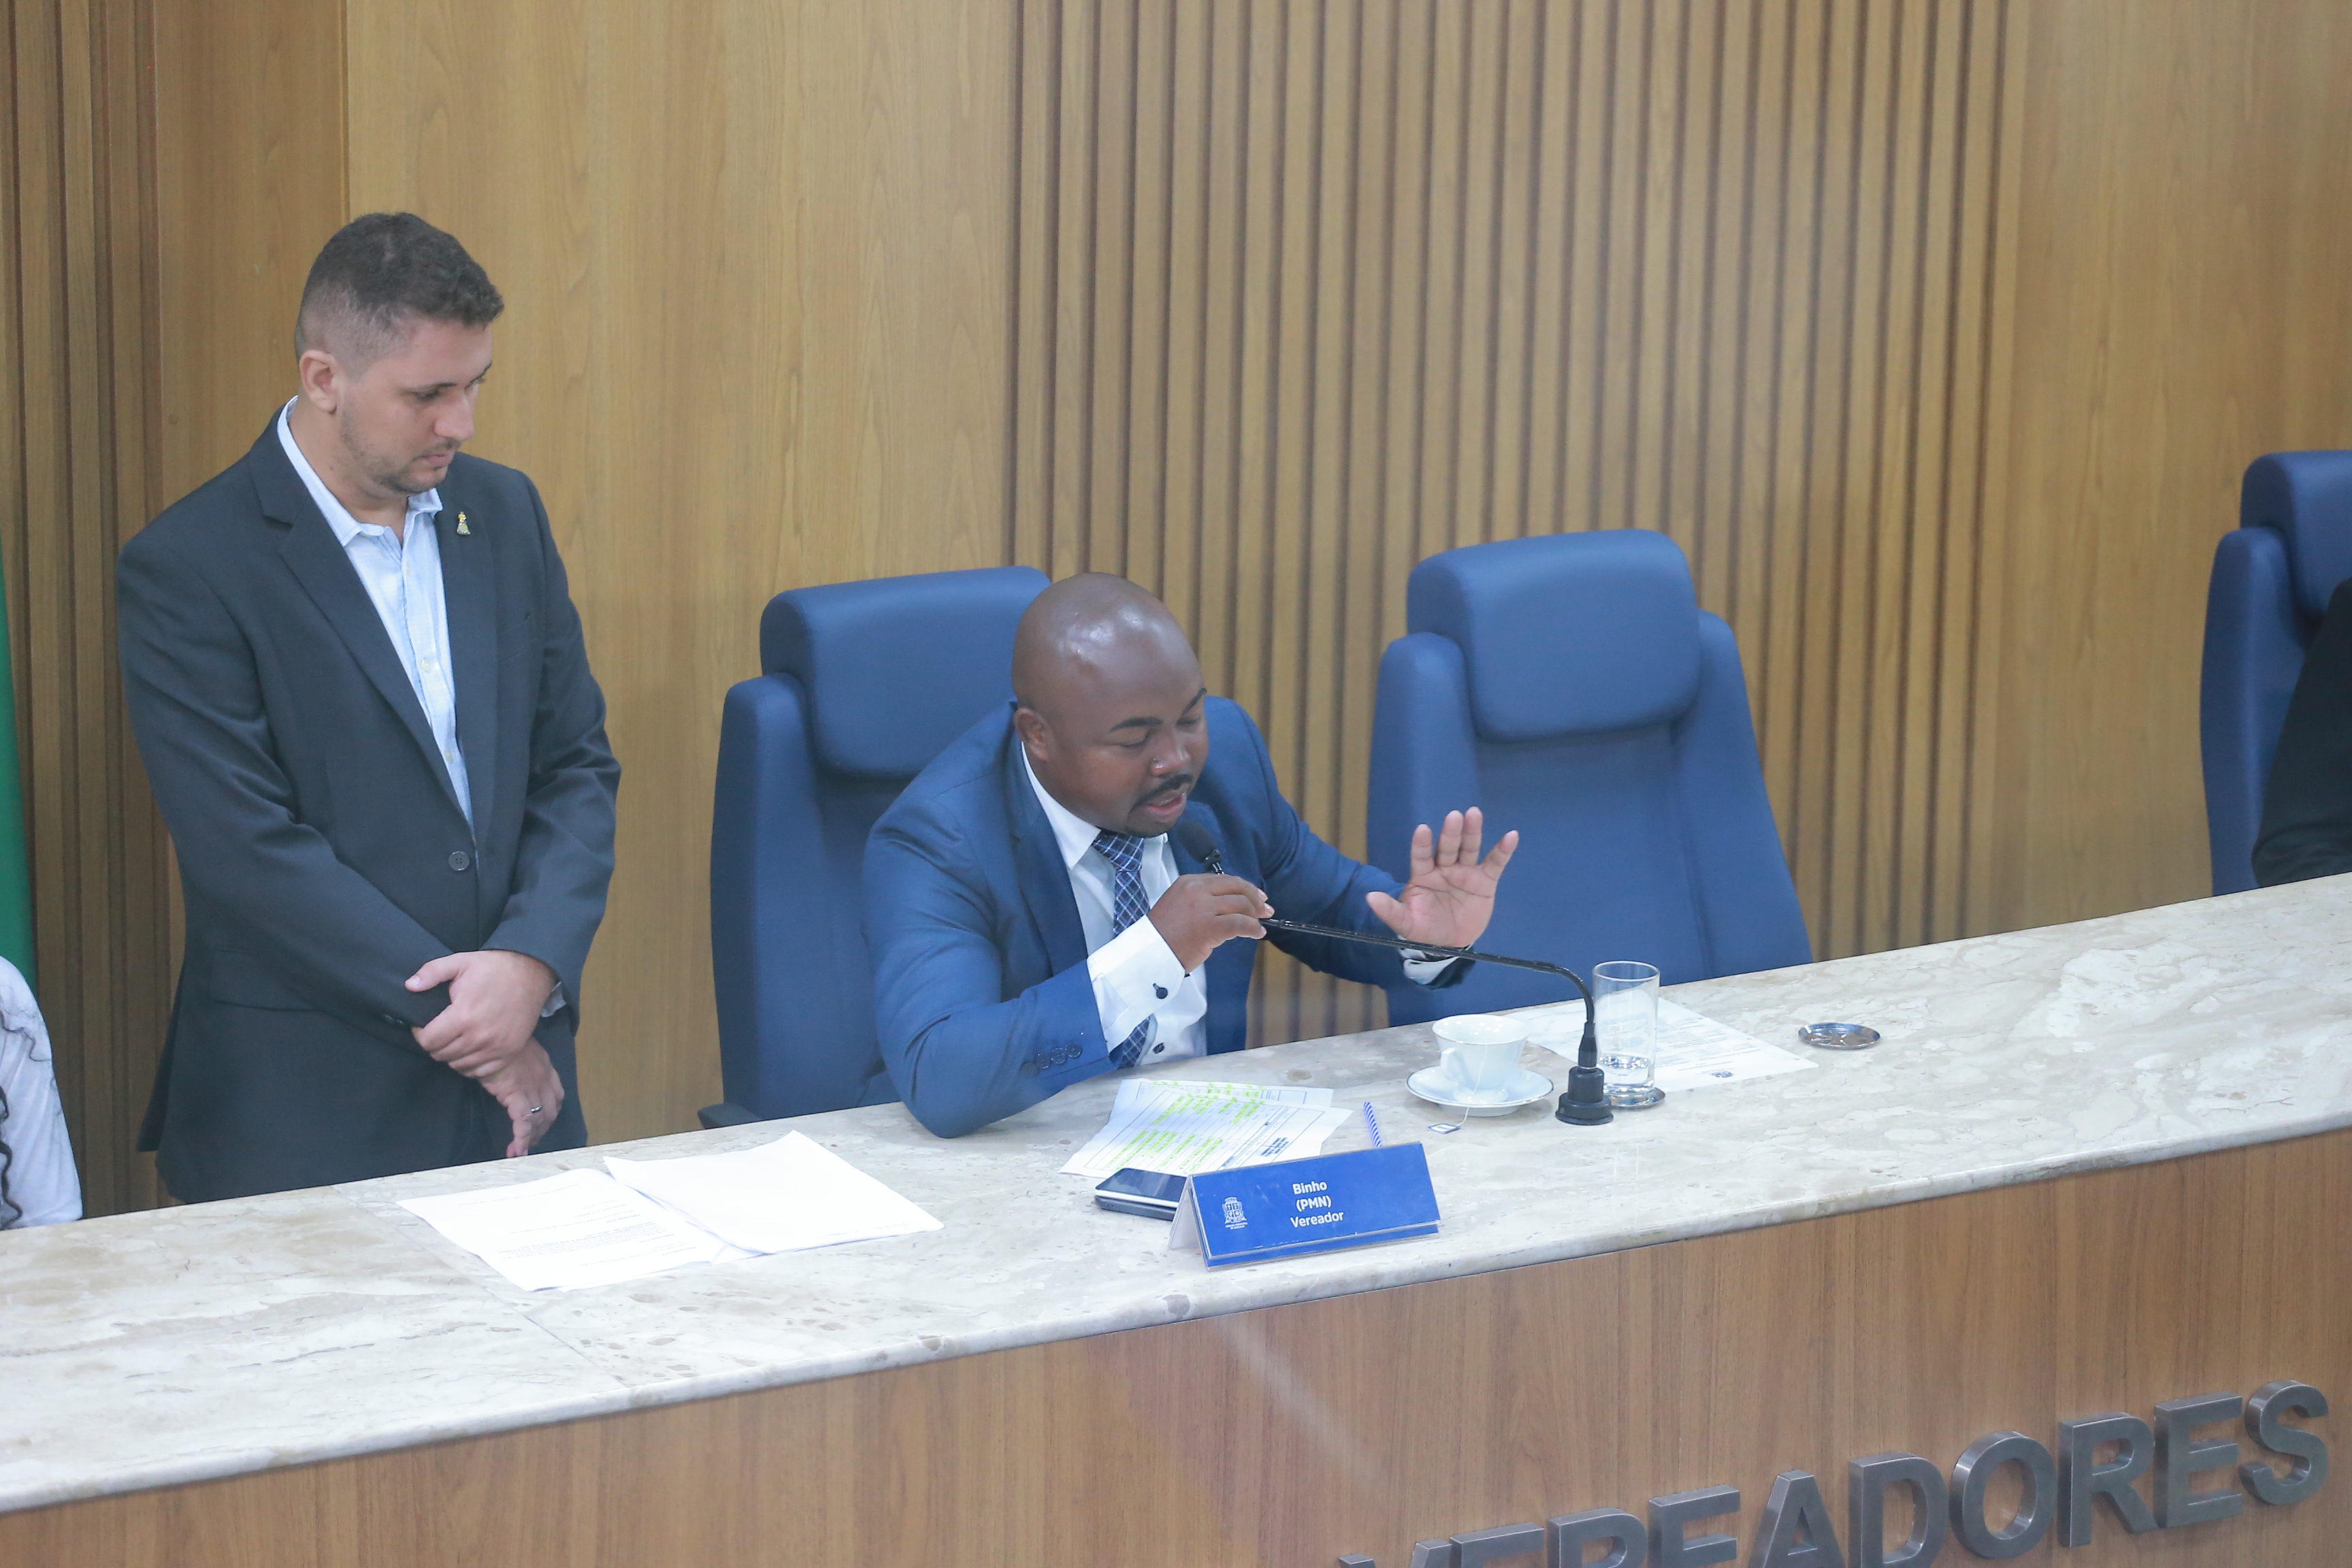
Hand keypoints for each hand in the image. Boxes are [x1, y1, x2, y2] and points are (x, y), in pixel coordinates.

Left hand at [406, 948, 559, 1077]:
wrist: (531, 974)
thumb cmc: (492, 967)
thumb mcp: (459, 962)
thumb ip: (431, 972)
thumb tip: (409, 986)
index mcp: (463, 1016)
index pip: (428, 1041)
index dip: (420, 1033)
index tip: (424, 1024)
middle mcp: (479, 1037)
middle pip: (441, 1055)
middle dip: (435, 1043)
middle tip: (440, 1029)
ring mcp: (496, 1048)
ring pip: (458, 1065)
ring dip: (451, 1054)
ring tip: (454, 1038)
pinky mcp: (509, 1053)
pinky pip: (479, 1072)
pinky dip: (469, 1064)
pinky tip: (470, 1048)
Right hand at [478, 1039, 562, 1157]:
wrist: (491, 1032)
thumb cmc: (497, 1039)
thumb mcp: (514, 1049)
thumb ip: (517, 1064)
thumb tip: (507, 1076)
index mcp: (545, 1068)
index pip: (556, 1096)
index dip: (550, 1113)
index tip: (541, 1125)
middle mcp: (544, 1078)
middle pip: (550, 1111)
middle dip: (541, 1130)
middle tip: (529, 1142)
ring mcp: (533, 1086)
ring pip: (539, 1119)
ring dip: (531, 1138)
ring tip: (520, 1151)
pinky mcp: (518, 1093)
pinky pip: (523, 1121)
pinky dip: (521, 1139)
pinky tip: (516, 1150)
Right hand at [1147, 873, 1273, 971]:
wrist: (1150, 952)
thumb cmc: (1164, 934)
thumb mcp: (1180, 904)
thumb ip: (1204, 899)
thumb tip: (1233, 905)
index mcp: (1188, 882)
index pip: (1225, 879)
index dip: (1245, 888)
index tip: (1257, 897)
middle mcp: (1196, 890)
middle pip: (1237, 887)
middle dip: (1255, 898)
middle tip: (1265, 909)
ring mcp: (1202, 907)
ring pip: (1241, 904)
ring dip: (1254, 915)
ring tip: (1258, 925)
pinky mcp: (1209, 927)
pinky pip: (1240, 923)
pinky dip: (1252, 928)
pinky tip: (1256, 934)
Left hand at [1365, 808, 1518, 949]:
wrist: (1449, 944)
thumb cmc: (1425, 928)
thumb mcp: (1406, 923)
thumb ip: (1390, 911)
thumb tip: (1370, 898)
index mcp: (1423, 875)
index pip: (1421, 856)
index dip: (1422, 844)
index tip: (1422, 829)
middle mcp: (1444, 868)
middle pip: (1447, 847)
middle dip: (1450, 833)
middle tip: (1454, 816)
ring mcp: (1465, 872)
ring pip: (1469, 849)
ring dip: (1472, 832)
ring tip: (1474, 814)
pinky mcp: (1485, 881)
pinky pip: (1494, 863)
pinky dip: (1503, 850)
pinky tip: (1511, 836)